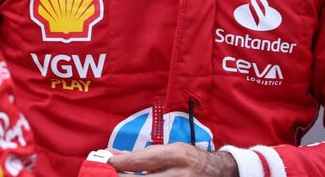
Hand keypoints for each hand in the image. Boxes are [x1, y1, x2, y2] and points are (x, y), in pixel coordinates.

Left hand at [107, 144, 237, 175]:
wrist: (220, 173)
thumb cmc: (190, 159)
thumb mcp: (171, 150)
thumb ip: (144, 155)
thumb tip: (115, 157)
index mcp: (176, 156)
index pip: (140, 161)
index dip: (118, 164)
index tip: (104, 163)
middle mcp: (179, 175)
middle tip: (105, 175)